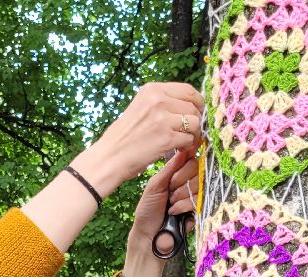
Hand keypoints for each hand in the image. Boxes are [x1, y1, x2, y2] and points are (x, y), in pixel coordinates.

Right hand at [73, 82, 203, 196]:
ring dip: (192, 134)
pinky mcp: (167, 138)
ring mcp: (163, 118)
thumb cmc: (125, 136)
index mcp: (152, 89)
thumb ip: (162, 102)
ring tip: (181, 140)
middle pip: (193, 106)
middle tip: (189, 131)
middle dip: (195, 120)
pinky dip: (186, 146)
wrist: (110, 156)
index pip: (188, 90)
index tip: (197, 112)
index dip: (197, 102)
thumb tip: (189, 105)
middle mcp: (159, 100)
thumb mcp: (141, 107)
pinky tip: (176, 148)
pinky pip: (189, 139)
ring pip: (194, 122)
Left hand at [121, 151, 199, 276]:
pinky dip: (183, 205)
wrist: (149, 235)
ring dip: (180, 195)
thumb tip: (184, 149)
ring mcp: (195, 195)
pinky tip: (174, 212)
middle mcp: (188, 182)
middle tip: (169, 192)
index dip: (184, 163)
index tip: (174, 172)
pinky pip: (199, 199)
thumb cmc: (148, 210)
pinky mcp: (200, 209)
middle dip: (180, 180)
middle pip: (197, 168)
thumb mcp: (154, 185)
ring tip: (170, 204)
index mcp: (177, 173)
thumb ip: (170, 168)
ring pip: (198, 184)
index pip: (190, 157)